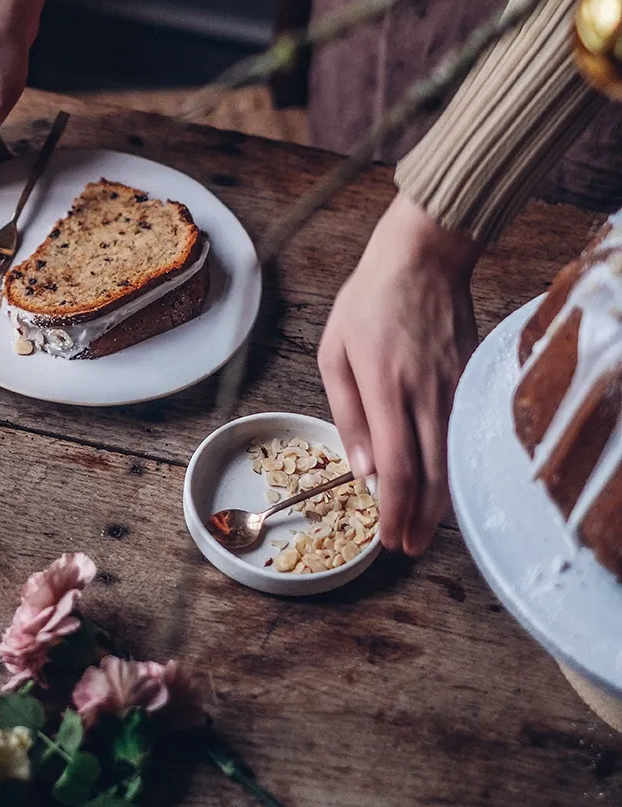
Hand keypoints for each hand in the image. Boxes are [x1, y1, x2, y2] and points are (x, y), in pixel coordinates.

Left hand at [317, 193, 482, 556]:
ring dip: (439, 504)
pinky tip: (443, 487)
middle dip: (418, 520)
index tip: (387, 537)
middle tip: (406, 547)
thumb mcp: (335, 352)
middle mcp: (425, 393)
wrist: (424, 259)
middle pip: (431, 475)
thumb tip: (361, 469)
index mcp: (385, 387)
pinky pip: (464, 437)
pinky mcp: (470, 381)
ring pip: (453, 461)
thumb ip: (347, 414)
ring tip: (423, 529)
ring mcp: (454, 388)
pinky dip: (454, 469)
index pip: (396, 467)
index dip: (393, 509)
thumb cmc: (369, 302)